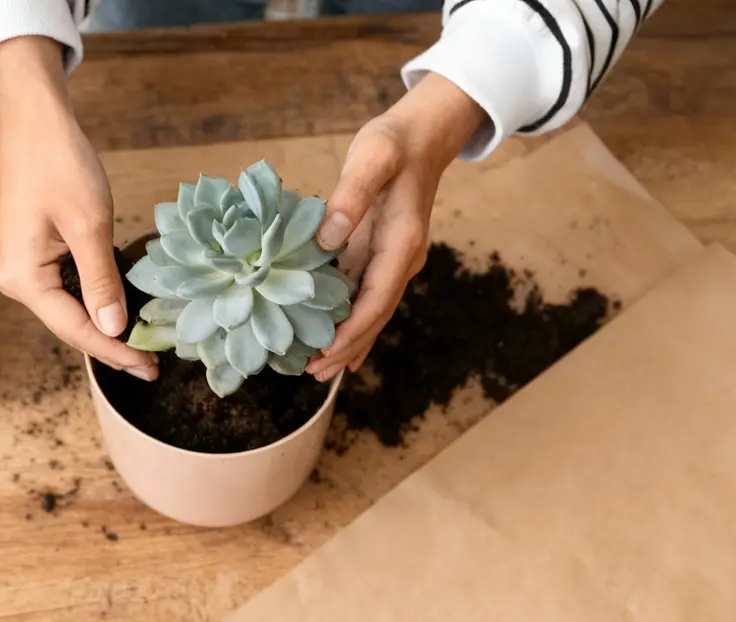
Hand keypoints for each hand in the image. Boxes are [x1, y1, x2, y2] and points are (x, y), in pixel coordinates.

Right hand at [0, 37, 157, 380]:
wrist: (31, 120)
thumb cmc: (58, 162)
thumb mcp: (89, 224)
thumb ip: (102, 280)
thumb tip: (115, 329)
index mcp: (23, 277)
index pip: (76, 329)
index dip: (115, 351)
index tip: (149, 367)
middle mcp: (13, 279)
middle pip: (68, 324)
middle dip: (110, 343)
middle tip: (152, 363)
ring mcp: (18, 267)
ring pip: (66, 309)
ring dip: (102, 325)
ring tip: (141, 345)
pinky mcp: (28, 253)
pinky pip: (63, 289)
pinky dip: (91, 301)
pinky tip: (117, 310)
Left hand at [305, 73, 485, 381]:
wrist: (423, 134)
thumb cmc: (394, 142)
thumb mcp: (371, 158)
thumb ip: (349, 197)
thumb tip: (326, 239)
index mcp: (402, 243)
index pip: (377, 298)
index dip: (352, 330)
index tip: (326, 354)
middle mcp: (401, 259)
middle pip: (374, 314)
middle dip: (346, 347)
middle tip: (312, 374)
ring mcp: (392, 259)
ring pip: (369, 309)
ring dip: (347, 339)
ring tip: (316, 368)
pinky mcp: (380, 252)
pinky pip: (363, 293)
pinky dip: (346, 317)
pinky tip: (329, 337)